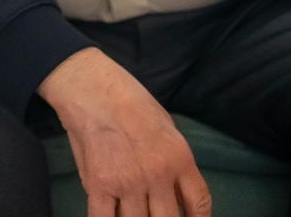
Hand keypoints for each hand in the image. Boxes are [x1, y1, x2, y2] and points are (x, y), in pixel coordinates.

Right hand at [38, 48, 211, 216]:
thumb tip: (172, 192)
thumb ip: (173, 162)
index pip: (199, 204)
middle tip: (152, 213)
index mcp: (179, 158)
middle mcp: (158, 175)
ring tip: (130, 211)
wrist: (91, 86)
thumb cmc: (128, 99)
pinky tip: (109, 216)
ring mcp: (129, 182)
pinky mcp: (100, 184)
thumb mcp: (167, 126)